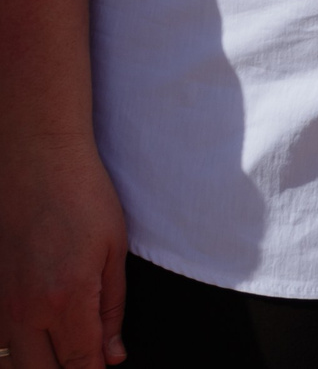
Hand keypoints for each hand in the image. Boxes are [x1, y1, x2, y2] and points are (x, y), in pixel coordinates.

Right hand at [0, 136, 127, 367]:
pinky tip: (41, 336)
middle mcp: (26, 310)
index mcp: (66, 300)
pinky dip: (18, 348)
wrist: (35, 161)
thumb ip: (112, 309)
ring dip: (40, 363)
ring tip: (67, 349)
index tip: (108, 367)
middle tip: (92, 358)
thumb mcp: (114, 251)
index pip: (79, 364)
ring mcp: (2, 303)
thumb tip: (113, 356)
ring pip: (13, 361)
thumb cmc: (83, 198)